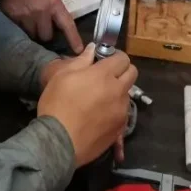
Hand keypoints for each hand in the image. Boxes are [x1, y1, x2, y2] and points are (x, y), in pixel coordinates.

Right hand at [0, 0, 84, 52]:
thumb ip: (54, 7)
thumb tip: (57, 22)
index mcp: (54, 3)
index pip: (67, 25)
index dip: (73, 39)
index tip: (78, 50)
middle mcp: (41, 12)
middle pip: (47, 36)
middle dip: (47, 35)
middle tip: (45, 30)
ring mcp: (26, 16)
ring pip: (33, 35)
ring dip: (34, 32)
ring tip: (32, 24)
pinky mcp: (13, 18)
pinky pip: (20, 29)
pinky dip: (22, 26)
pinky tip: (21, 17)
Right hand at [37, 45, 136, 166]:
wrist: (60, 141)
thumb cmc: (57, 103)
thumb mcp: (62, 76)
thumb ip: (82, 60)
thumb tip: (92, 49)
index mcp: (104, 75)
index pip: (123, 58)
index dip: (115, 56)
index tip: (105, 60)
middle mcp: (118, 91)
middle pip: (132, 73)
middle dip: (123, 70)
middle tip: (106, 76)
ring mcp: (121, 111)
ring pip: (127, 94)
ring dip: (118, 91)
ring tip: (100, 99)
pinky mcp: (120, 128)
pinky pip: (123, 113)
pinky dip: (115, 110)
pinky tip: (99, 116)